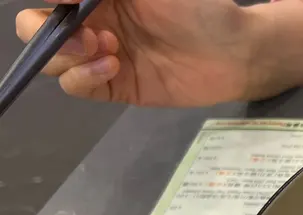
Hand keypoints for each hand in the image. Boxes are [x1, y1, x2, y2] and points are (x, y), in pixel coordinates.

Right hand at [15, 0, 302, 105]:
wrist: (237, 51)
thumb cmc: (199, 7)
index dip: (48, 1)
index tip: (68, 2)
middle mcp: (91, 21)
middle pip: (36, 28)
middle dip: (47, 32)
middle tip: (87, 35)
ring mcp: (99, 55)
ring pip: (53, 60)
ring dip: (69, 56)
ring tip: (110, 48)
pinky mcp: (114, 86)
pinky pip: (77, 87)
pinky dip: (84, 78)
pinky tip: (113, 66)